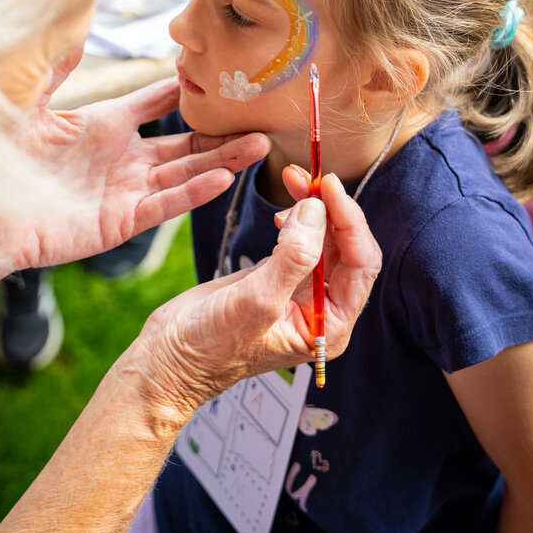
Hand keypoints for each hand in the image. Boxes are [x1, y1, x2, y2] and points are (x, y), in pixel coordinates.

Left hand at [0, 56, 269, 269]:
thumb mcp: (27, 104)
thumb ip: (55, 70)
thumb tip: (76, 31)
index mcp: (104, 125)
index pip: (157, 103)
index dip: (185, 90)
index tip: (220, 73)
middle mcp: (122, 158)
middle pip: (185, 142)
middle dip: (223, 132)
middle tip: (260, 118)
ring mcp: (124, 191)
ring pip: (185, 172)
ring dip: (222, 160)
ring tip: (258, 145)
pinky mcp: (119, 222)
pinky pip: (164, 204)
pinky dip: (193, 191)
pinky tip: (223, 177)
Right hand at [140, 172, 380, 415]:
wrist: (172, 356)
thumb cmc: (213, 346)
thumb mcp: (257, 301)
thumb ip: (293, 256)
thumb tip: (317, 209)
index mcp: (330, 325)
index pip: (360, 264)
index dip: (349, 221)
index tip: (328, 186)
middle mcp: (323, 308)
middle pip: (346, 246)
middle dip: (331, 208)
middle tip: (307, 177)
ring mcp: (300, 291)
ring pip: (325, 238)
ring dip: (313, 207)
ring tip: (292, 181)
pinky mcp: (277, 275)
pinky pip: (300, 239)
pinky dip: (296, 218)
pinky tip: (282, 212)